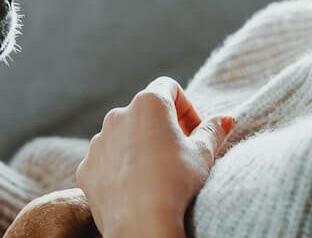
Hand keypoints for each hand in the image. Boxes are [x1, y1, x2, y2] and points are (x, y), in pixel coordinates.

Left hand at [76, 77, 233, 237]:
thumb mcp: (204, 155)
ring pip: (122, 137)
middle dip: (162, 129)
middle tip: (179, 155)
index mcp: (148, 103)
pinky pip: (106, 161)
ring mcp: (97, 142)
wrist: (141, 223)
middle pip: (144, 112)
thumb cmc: (176, 183)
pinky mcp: (86, 167)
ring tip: (157, 176)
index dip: (186, 108)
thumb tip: (225, 119)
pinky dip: (120, 169)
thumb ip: (213, 131)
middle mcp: (117, 115)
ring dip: (139, 148)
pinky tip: (136, 189)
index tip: (195, 133)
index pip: (169, 88)